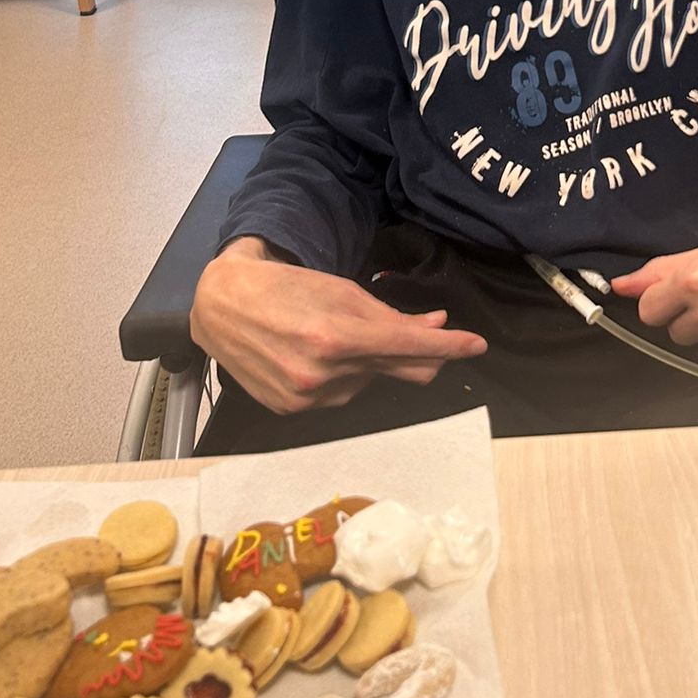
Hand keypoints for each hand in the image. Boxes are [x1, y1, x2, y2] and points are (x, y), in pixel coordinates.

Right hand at [190, 237, 486, 415]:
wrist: (221, 306)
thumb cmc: (284, 287)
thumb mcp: (340, 290)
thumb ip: (389, 315)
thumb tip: (436, 323)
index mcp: (336, 336)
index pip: (409, 345)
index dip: (448, 345)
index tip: (476, 345)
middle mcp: (322, 374)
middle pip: (394, 370)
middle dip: (411, 353)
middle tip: (415, 335)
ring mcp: (305, 397)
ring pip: (366, 384)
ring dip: (367, 364)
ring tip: (333, 336)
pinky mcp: (291, 410)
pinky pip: (338, 397)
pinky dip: (341, 378)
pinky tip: (317, 358)